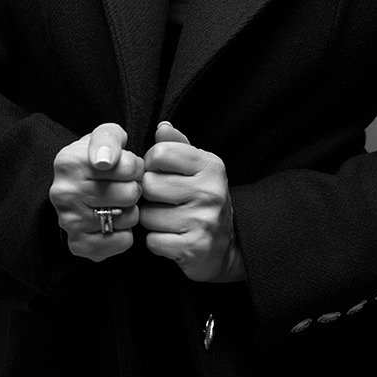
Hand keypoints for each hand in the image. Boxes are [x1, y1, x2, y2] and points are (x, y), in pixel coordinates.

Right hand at [49, 122, 142, 261]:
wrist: (76, 187)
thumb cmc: (96, 160)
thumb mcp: (104, 136)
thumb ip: (108, 139)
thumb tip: (104, 161)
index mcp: (69, 161)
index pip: (129, 166)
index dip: (135, 166)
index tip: (124, 168)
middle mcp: (64, 193)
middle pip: (130, 193)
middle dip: (134, 188)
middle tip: (122, 186)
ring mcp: (69, 221)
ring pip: (128, 218)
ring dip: (130, 210)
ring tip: (117, 203)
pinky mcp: (79, 245)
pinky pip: (123, 242)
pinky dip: (124, 233)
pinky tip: (112, 222)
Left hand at [140, 122, 244, 282]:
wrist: (228, 245)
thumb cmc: (204, 199)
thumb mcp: (197, 167)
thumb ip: (177, 145)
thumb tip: (162, 127)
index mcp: (210, 166)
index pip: (160, 153)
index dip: (151, 164)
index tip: (159, 172)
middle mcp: (210, 191)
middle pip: (149, 184)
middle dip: (149, 194)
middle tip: (162, 200)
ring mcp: (203, 221)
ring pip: (147, 215)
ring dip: (151, 220)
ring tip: (167, 219)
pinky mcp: (194, 248)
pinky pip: (153, 241)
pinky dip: (156, 241)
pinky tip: (171, 237)